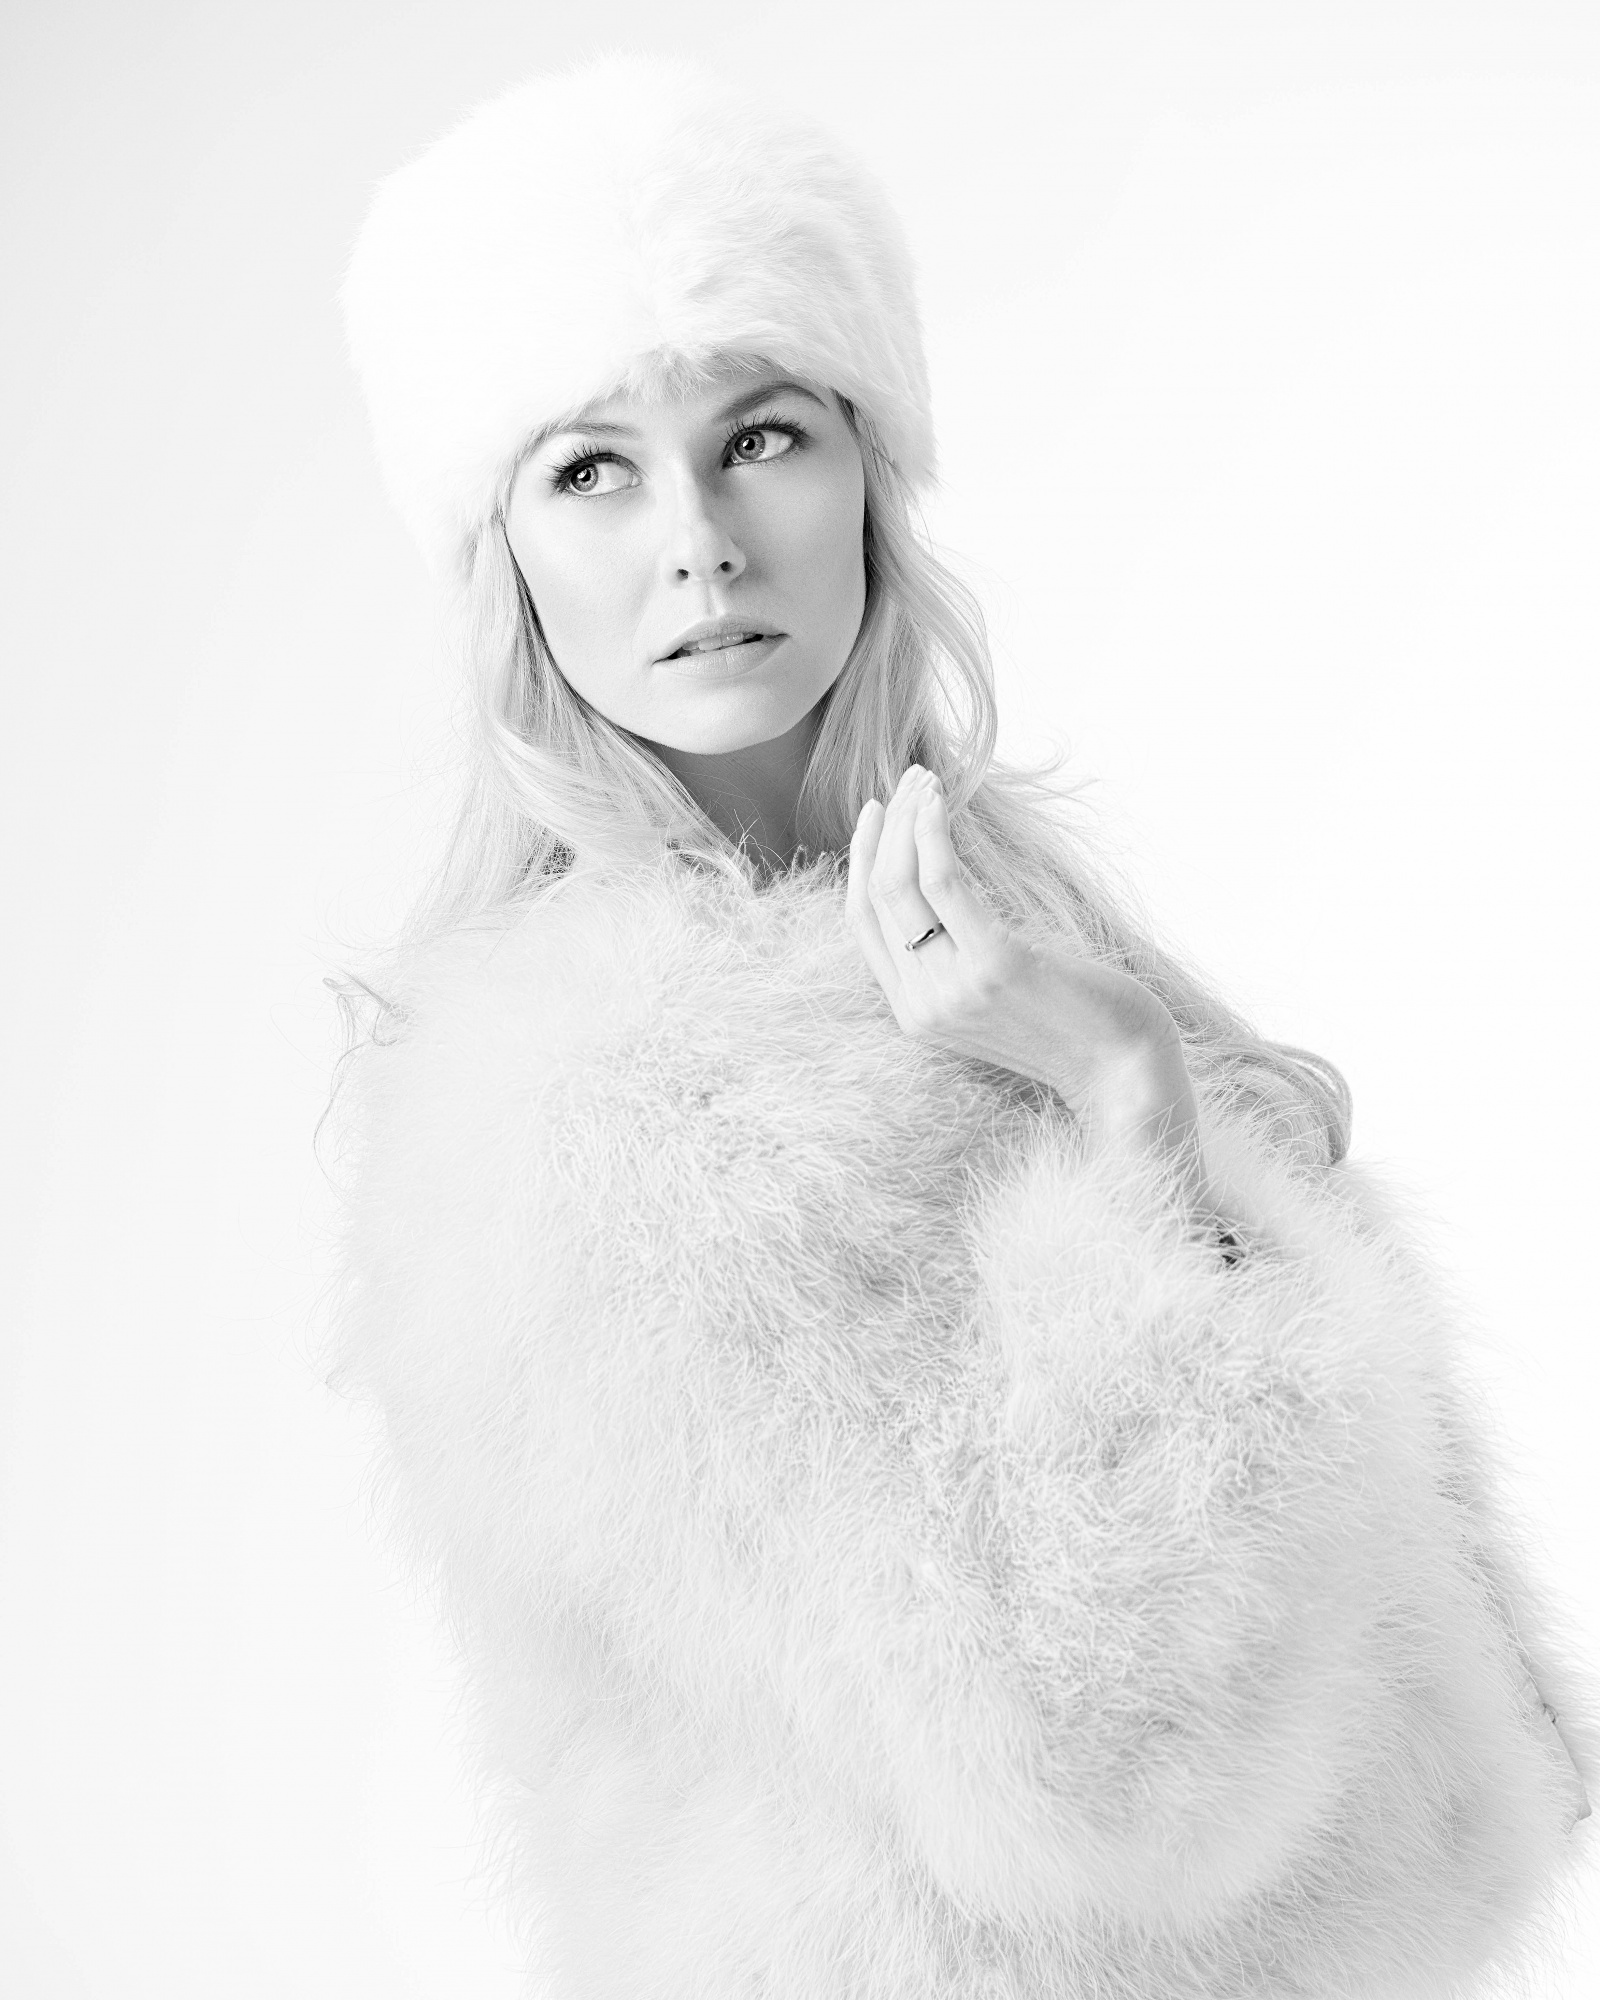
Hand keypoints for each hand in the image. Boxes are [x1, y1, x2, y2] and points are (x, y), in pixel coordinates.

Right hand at [847, 766, 1227, 1232]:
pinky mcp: (995, 966)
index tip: (875, 812)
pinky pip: (943, 885)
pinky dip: (931, 835)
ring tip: (924, 781)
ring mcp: (955, 989)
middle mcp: (924, 1005)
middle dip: (884, 827)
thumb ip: (957, 957)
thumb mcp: (996, 994)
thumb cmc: (1073, 1023)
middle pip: (876, 896)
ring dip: (907, 820)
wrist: (1124, 1071)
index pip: (863, 923)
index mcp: (916, 1014)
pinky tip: (938, 804)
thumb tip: (941, 888)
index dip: (860, 859)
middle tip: (908, 780)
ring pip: (900, 884)